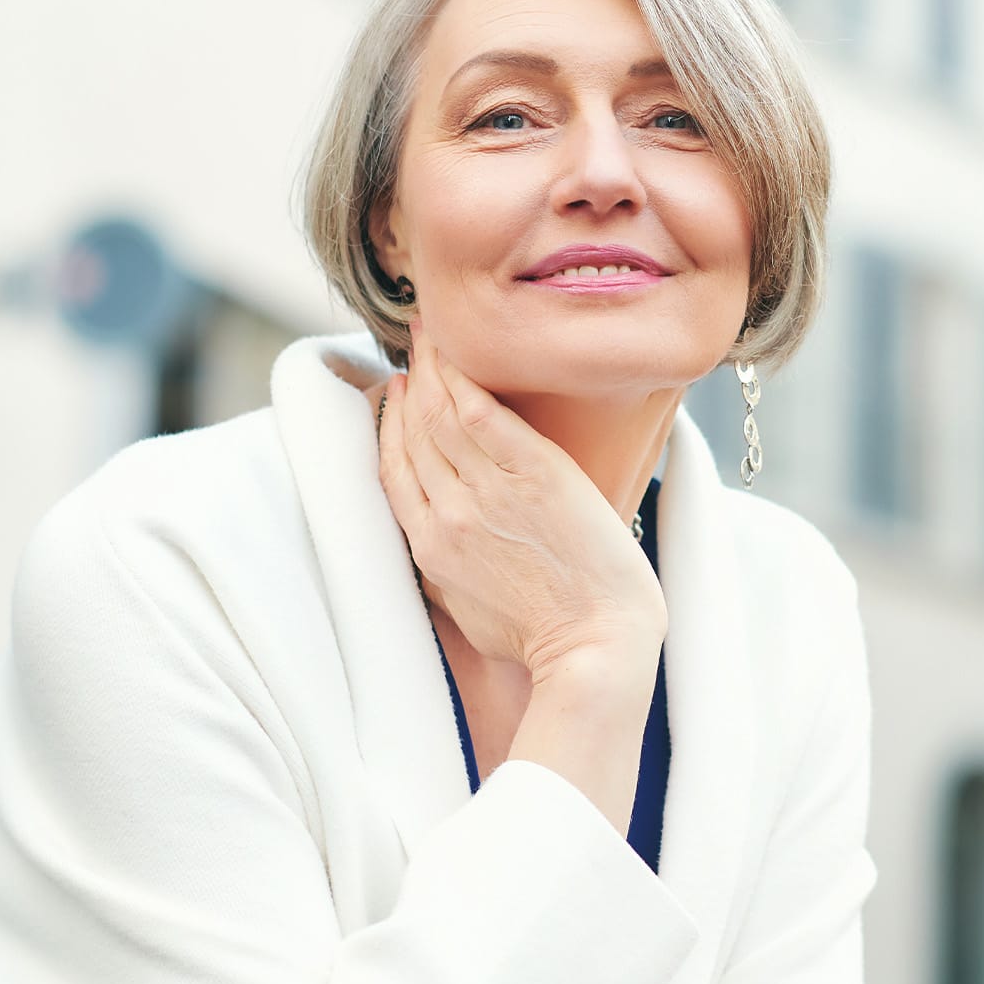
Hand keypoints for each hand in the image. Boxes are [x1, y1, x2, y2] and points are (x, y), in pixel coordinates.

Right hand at [377, 323, 666, 679]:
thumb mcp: (468, 612)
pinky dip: (462, 378)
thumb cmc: (542, 638)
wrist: (593, 647)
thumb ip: (444, 570)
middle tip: (411, 349)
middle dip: (408, 384)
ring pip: (441, 414)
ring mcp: (487, 492)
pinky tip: (457, 353)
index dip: (390, 425)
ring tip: (430, 336)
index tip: (394, 395)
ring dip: (430, 368)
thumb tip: (438, 544)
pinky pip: (483, 412)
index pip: (394, 470)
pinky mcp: (533, 474)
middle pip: (413, 432)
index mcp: (430, 550)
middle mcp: (447, 514)